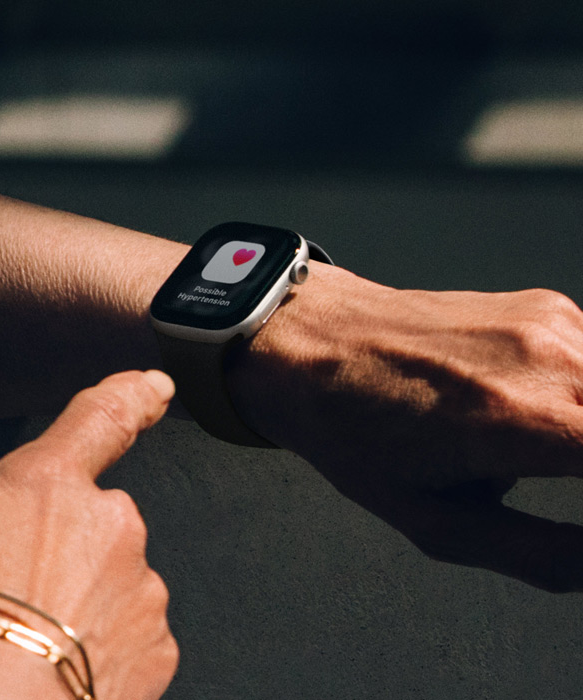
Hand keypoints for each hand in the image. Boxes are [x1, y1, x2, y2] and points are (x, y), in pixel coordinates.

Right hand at [0, 369, 178, 699]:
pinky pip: (132, 632)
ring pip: (116, 577)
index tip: (156, 386)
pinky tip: (62, 667)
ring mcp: (141, 584)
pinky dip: (104, 645)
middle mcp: (107, 519)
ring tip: (34, 639)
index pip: (101, 417)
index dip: (131, 394)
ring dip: (86, 598)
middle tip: (19, 588)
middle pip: (96, 517)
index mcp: (47, 480)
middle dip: (68, 543)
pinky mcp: (158, 646)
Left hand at [232, 264, 582, 590]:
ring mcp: (546, 323)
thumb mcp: (436, 522)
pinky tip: (535, 417)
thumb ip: (542, 555)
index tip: (577, 506)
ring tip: (544, 460)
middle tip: (545, 479)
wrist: (305, 336)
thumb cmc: (353, 429)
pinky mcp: (543, 305)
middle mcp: (543, 359)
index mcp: (518, 419)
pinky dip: (582, 397)